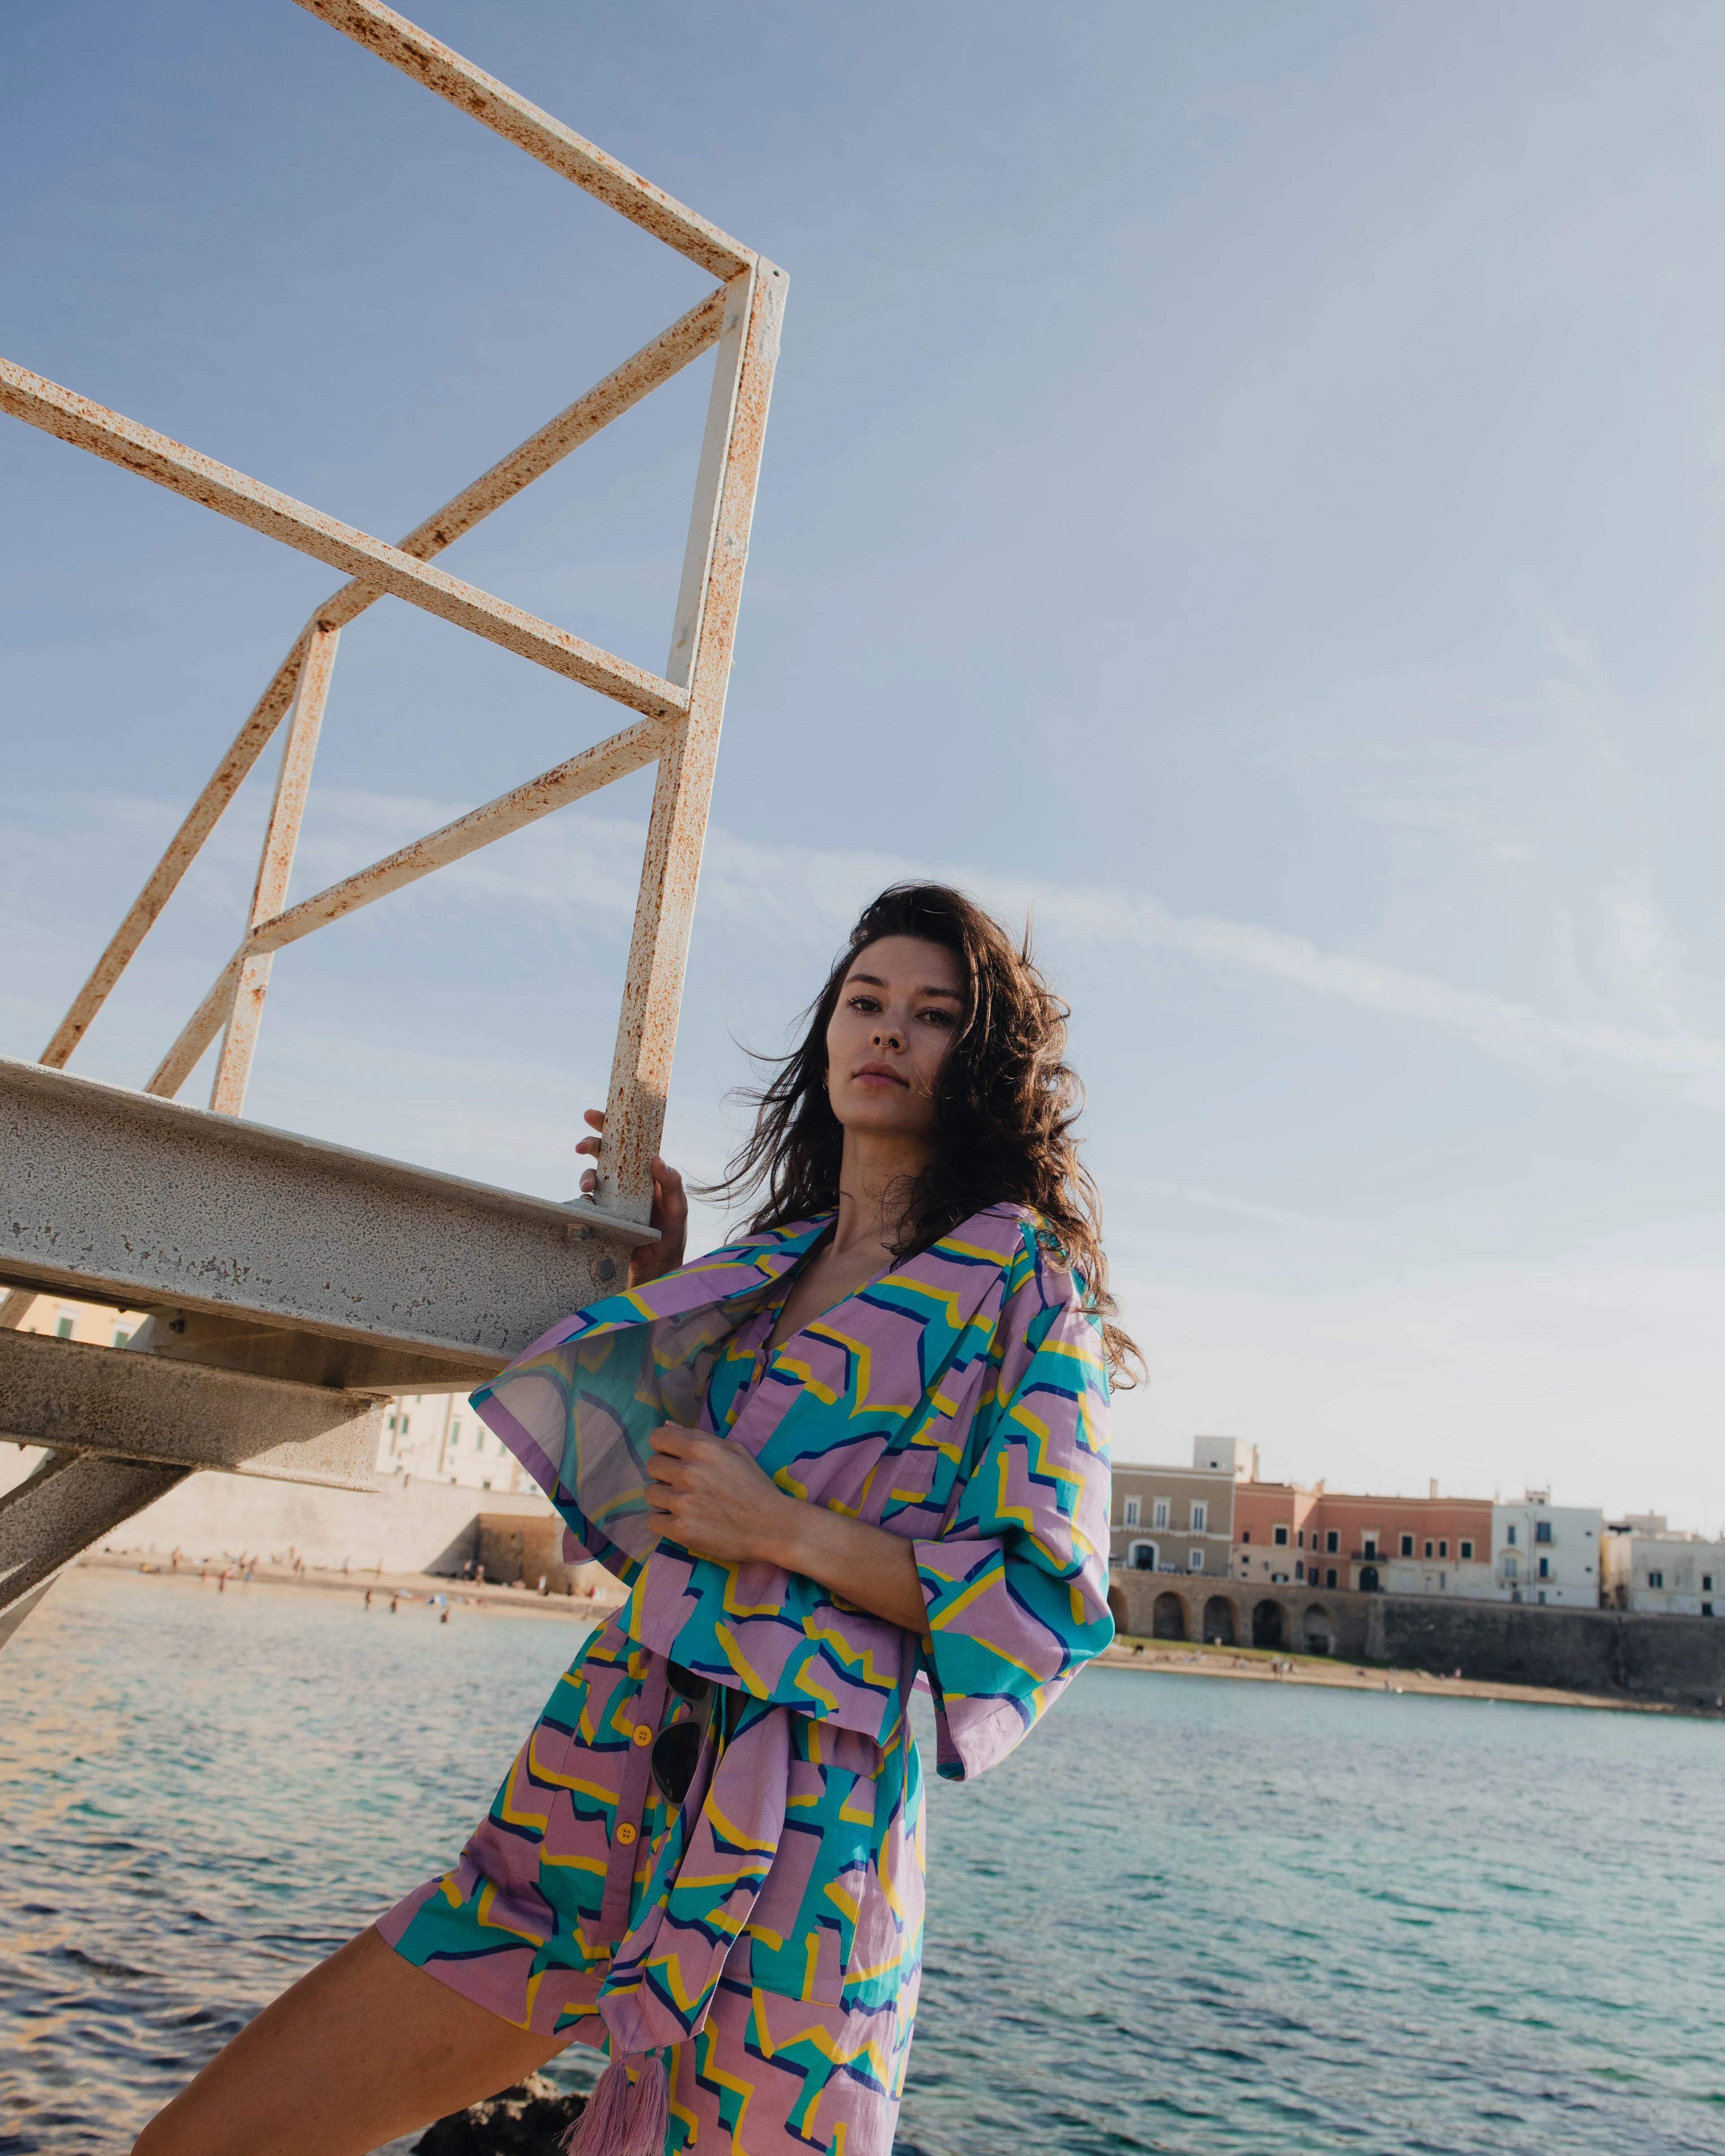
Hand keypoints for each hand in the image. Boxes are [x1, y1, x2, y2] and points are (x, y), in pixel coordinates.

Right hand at [576, 1108, 688, 1286]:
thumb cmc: (671, 1235)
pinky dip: (583, 1201)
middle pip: (604, 1153)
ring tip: (588, 1187)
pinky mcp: (601, 1216)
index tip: (594, 1115)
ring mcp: (611, 1198)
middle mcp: (626, 1181)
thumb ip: (672, 1184)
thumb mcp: (678, 1209)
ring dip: (585, 1176)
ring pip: (592, 1176)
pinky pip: (586, 1203)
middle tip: (581, 1146)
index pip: (628, 1142)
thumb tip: (657, 1159)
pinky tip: (588, 1205)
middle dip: (590, 1144)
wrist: (657, 1268)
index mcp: (644, 1173)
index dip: (612, 1125)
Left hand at [645, 1426, 796, 1566]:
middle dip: (665, 1474)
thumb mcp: (734, 1451)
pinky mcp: (681, 1530)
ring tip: (687, 1505)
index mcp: (701, 1448)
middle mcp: (688, 1472)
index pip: (657, 1439)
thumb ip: (698, 1437)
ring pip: (650, 1493)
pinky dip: (665, 1522)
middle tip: (685, 1485)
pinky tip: (684, 1521)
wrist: (773, 1527)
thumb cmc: (755, 1487)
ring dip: (665, 1499)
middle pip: (652, 1466)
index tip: (675, 1459)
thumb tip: (666, 1426)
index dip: (665, 1449)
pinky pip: (653, 1521)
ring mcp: (683, 1502)